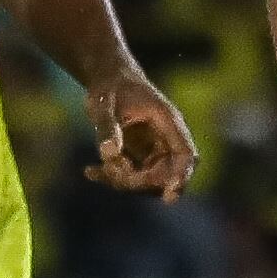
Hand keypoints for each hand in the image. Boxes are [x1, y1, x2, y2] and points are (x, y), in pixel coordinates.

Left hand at [83, 75, 198, 197]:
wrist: (108, 80)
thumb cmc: (109, 87)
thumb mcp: (103, 103)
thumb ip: (106, 127)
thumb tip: (109, 152)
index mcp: (168, 121)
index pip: (186, 154)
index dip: (181, 176)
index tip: (169, 197)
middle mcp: (167, 139)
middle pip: (168, 174)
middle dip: (140, 182)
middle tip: (109, 173)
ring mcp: (157, 150)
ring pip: (150, 180)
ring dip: (124, 182)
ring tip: (95, 169)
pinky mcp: (143, 158)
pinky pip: (135, 178)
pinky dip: (114, 178)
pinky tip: (91, 172)